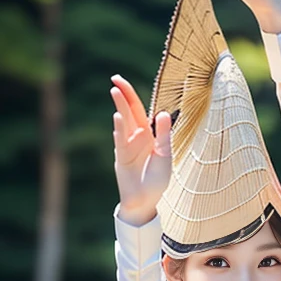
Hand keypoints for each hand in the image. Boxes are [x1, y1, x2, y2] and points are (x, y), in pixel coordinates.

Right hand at [110, 75, 171, 226]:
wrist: (145, 200)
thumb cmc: (156, 180)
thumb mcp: (165, 156)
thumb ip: (164, 136)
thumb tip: (164, 113)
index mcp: (148, 135)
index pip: (139, 110)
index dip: (132, 95)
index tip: (123, 81)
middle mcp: (136, 137)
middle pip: (129, 112)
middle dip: (123, 95)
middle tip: (115, 79)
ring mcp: (127, 146)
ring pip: (123, 123)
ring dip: (120, 108)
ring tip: (115, 91)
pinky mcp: (121, 158)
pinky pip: (120, 141)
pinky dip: (119, 129)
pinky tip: (118, 117)